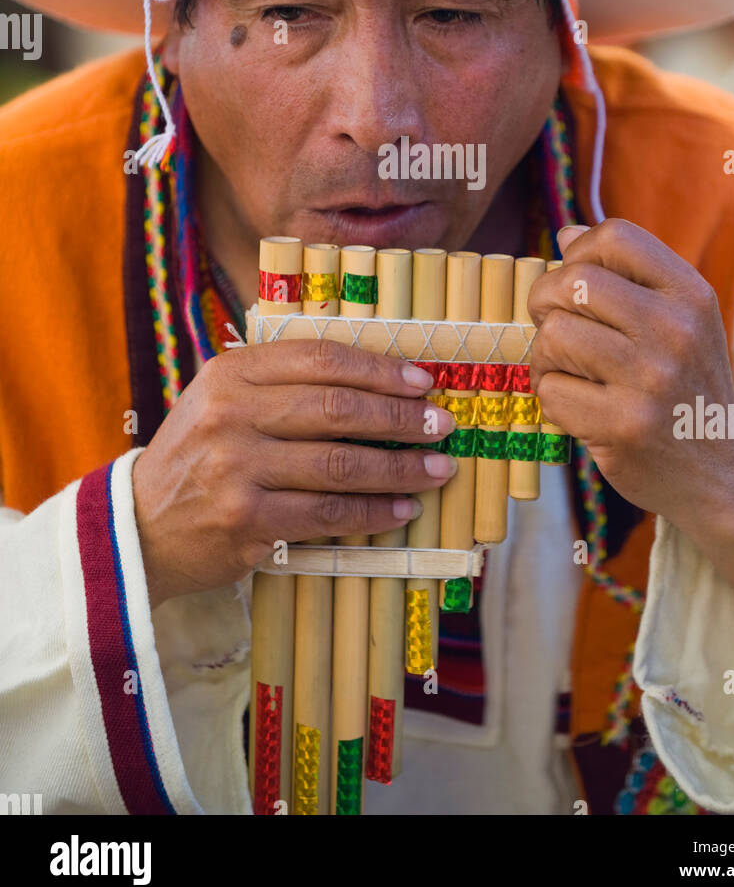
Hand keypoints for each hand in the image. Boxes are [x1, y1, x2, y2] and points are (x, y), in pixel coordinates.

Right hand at [132, 339, 456, 607]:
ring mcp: (237, 469)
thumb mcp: (224, 400)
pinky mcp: (246, 521)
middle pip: (336, 409)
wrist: (139, 527)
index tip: (422, 380)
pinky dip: (372, 511)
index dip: (379, 368)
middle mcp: (231, 415)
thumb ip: (284, 382)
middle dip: (400, 417)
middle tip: (441, 424)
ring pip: (339, 464)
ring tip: (438, 468)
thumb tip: (380, 379)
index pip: (320, 359)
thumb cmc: (199, 456)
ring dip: (399, 467)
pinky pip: (327, 514)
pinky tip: (403, 508)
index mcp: (230, 373)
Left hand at [528, 219, 733, 539]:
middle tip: (558, 329)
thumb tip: (566, 234)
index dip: (578, 254)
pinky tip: (578, 407)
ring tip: (568, 371)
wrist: (721, 468)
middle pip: (572, 282)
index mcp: (689, 294)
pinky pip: (551, 391)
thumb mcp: (679, 318)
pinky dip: (552, 399)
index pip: (614, 237)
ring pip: (554, 335)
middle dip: (546, 302)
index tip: (577, 285)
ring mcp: (650, 380)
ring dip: (545, 356)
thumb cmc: (685, 382)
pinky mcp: (624, 427)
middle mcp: (675, 330)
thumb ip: (627, 274)